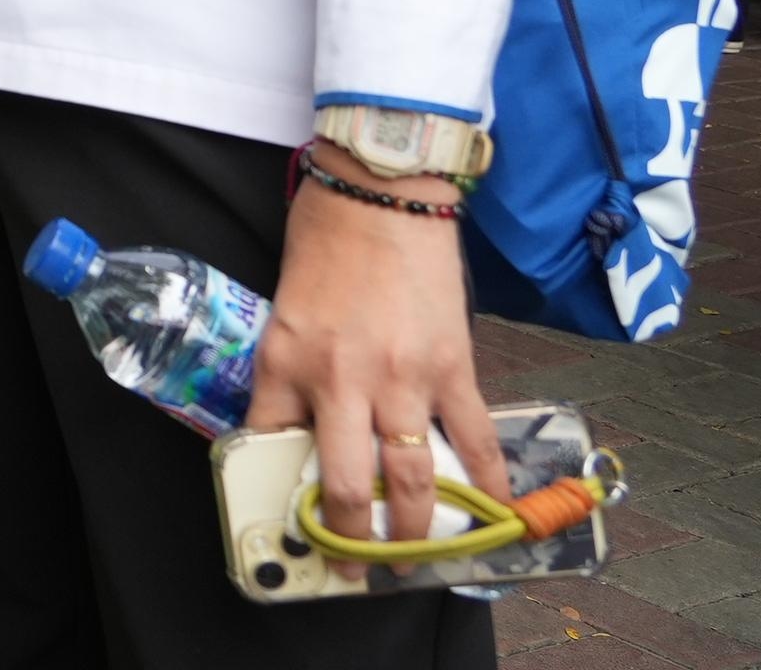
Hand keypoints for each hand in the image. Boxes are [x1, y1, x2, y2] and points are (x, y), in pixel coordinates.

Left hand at [241, 144, 506, 561]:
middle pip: (346, 486)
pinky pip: (473, 441)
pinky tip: (491, 512)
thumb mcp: (283, 312)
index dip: (277, 492)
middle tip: (356, 566)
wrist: (381, 194)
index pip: (270, 446)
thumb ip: (289, 372)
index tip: (288, 522)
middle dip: (351, 539)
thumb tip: (295, 428)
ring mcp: (402, 378)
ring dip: (412, 528)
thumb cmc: (325, 244)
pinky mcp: (453, 368)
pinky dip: (486, 483)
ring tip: (411, 554)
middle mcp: (340, 380)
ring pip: (410, 479)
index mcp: (287, 361)